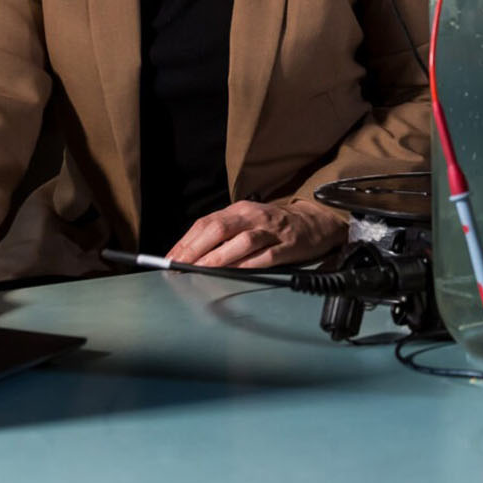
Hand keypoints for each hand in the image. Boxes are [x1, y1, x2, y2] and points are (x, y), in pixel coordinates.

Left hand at [165, 200, 345, 268]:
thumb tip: (190, 254)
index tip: (169, 258)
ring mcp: (271, 231)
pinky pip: (265, 256)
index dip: (186, 241)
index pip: (206, 223)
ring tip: (201, 270)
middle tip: (179, 264)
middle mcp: (253, 216)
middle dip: (196, 248)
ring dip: (219, 257)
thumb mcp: (246, 221)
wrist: (313, 222)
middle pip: (219, 228)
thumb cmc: (272, 226)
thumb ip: (222, 234)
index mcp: (239, 210)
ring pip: (242, 241)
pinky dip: (248, 264)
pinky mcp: (287, 247)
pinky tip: (234, 272)